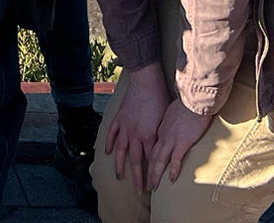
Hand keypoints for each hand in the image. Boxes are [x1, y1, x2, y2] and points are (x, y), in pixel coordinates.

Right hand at [103, 66, 168, 192]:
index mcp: (149, 136)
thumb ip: (161, 138)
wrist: (146, 82)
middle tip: (140, 191)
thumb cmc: (160, 100)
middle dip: (137, 178)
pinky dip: (110, 143)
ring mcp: (125, 127)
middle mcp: (135, 135)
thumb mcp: (164, 122)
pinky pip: (112, 134)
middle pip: (135, 161)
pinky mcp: (119, 118)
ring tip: (119, 177)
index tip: (154, 186)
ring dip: (120, 166)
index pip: (151, 161)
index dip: (153, 174)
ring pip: (121, 151)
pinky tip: (109, 152)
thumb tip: (162, 152)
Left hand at [148, 98, 213, 187]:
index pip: (151, 147)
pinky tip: (171, 180)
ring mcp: (171, 139)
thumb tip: (172, 126)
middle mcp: (162, 135)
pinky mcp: (182, 141)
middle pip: (151, 157)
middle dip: (147, 173)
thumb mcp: (172, 112)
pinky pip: (175, 159)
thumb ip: (170, 122)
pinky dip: (173, 170)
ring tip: (153, 187)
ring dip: (155, 175)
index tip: (145, 169)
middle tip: (144, 185)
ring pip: (159, 160)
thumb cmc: (186, 103)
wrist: (193, 98)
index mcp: (159, 128)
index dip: (147, 160)